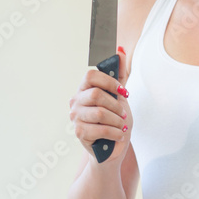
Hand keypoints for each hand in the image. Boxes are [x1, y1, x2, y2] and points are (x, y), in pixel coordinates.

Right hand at [69, 46, 131, 162]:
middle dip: (115, 105)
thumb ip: (120, 75)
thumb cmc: (115, 121)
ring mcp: (75, 117)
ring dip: (116, 121)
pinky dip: (115, 133)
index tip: (123, 92)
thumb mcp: (120, 97)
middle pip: (95, 94)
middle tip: (122, 114)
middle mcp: (76, 101)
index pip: (90, 75)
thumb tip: (120, 50)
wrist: (113, 148)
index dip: (109, 81)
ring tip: (121, 126)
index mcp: (84, 89)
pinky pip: (100, 129)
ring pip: (99, 113)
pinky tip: (119, 135)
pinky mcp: (79, 133)